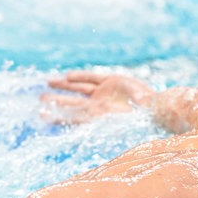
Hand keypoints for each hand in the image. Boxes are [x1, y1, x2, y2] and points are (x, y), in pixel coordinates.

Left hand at [40, 72, 154, 123]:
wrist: (158, 108)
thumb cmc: (146, 117)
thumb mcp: (130, 121)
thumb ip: (113, 121)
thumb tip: (105, 118)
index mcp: (101, 118)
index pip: (74, 117)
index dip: (59, 116)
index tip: (43, 115)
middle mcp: (99, 107)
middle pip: (72, 103)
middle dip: (56, 100)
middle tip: (40, 99)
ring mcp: (104, 94)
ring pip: (79, 89)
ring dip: (64, 87)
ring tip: (48, 82)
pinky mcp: (111, 82)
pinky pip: (92, 78)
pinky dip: (81, 77)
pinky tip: (68, 76)